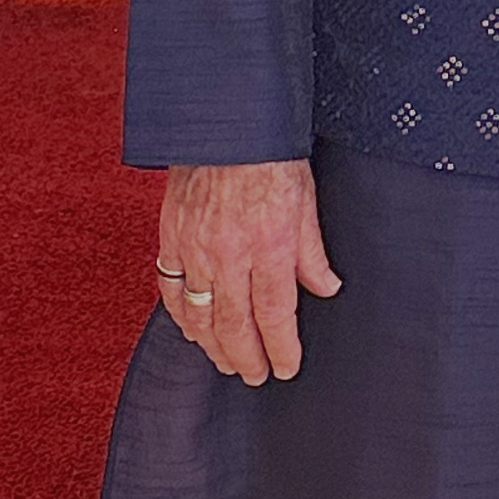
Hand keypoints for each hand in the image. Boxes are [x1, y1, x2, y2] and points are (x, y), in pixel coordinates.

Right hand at [158, 157, 341, 385]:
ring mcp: (195, 248)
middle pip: (235, 326)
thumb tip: (327, 289)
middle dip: (248, 359)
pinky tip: (193, 330)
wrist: (226, 121)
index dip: (281, 348)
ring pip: (200, 317)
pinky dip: (181, 317)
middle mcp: (230, 254)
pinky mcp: (171, 237)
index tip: (287, 367)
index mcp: (269, 244)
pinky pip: (171, 290)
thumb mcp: (307, 199)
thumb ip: (313, 252)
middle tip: (257, 376)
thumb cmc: (271, 155)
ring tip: (228, 363)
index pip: (275, 314)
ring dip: (214, 347)